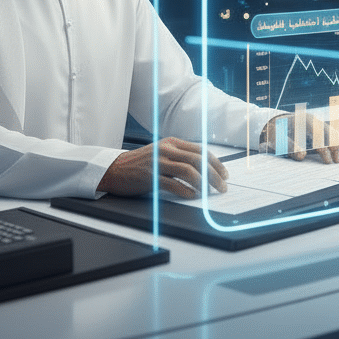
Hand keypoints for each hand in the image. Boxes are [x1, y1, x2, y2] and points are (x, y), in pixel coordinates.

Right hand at [99, 138, 228, 198]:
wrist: (114, 169)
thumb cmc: (140, 164)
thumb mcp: (162, 153)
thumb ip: (180, 157)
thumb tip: (204, 169)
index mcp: (172, 142)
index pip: (200, 151)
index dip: (215, 163)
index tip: (224, 174)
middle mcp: (166, 149)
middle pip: (198, 160)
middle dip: (214, 174)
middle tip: (223, 186)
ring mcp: (158, 162)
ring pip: (188, 170)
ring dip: (203, 183)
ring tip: (210, 193)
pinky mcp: (150, 176)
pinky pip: (172, 183)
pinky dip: (185, 190)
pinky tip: (192, 196)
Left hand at [261, 112, 338, 163]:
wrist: (276, 125)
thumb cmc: (276, 135)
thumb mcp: (277, 140)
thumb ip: (288, 147)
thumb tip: (302, 155)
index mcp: (302, 122)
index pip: (318, 135)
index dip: (325, 149)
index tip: (328, 162)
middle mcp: (313, 120)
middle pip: (330, 133)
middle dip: (335, 148)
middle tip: (337, 162)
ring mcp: (317, 122)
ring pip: (334, 132)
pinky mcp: (319, 126)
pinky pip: (333, 134)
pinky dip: (338, 143)